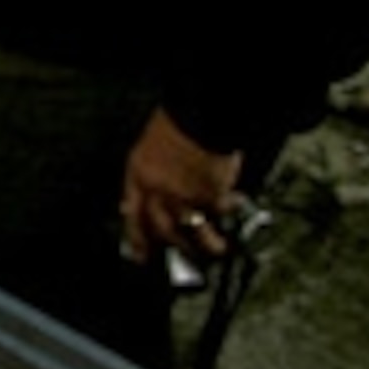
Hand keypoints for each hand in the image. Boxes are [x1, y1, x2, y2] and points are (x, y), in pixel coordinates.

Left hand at [121, 107, 243, 265]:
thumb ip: (153, 172)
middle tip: (181, 255)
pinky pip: (220, 213)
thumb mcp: (153, 144)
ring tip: (216, 247)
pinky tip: (237, 205)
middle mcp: (157, 188)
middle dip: (172, 246)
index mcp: (139, 172)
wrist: (201, 113)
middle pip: (160, 229)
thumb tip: (155, 194)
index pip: (131, 212)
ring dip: (206, 243)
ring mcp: (184, 195)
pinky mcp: (210, 197)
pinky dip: (230, 211)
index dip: (134, 236)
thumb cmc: (178, 122)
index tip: (139, 253)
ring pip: (192, 231)